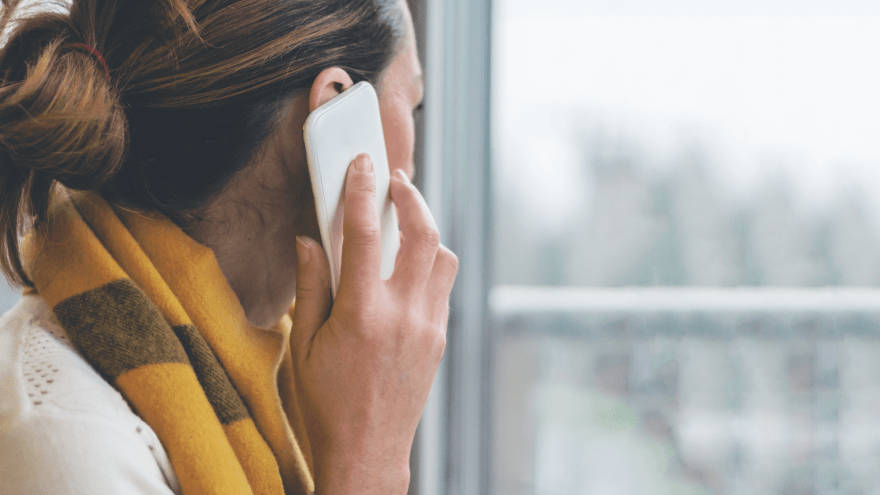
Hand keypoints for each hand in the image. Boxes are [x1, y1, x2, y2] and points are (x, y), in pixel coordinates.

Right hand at [290, 153, 457, 494]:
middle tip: (397, 180)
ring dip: (427, 231)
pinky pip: (443, 287)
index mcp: (361, 314)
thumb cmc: (325, 404)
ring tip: (405, 221)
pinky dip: (429, 264)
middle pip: (423, 235)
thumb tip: (309, 240)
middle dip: (412, 197)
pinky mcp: (439, 340)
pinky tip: (407, 267)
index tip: (362, 164)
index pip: (364, 235)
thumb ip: (309, 287)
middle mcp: (403, 316)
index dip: (362, 192)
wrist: (367, 453)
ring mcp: (428, 327)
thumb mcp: (301, 346)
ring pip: (444, 258)